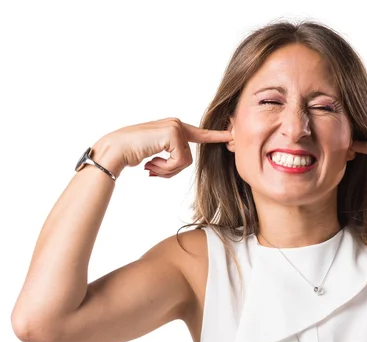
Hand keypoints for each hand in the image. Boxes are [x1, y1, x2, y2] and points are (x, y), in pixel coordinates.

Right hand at [95, 117, 231, 178]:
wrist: (114, 150)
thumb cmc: (131, 152)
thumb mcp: (156, 153)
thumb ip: (171, 154)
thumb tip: (181, 163)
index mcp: (174, 127)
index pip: (199, 133)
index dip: (216, 136)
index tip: (231, 135)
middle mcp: (176, 124)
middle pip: (189, 158)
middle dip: (172, 170)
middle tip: (153, 168)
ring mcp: (175, 126)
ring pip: (185, 162)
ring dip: (167, 170)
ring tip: (150, 165)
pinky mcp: (173, 133)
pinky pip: (179, 162)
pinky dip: (165, 168)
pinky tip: (150, 163)